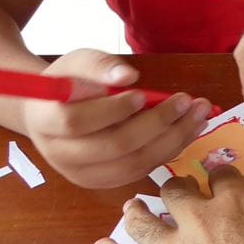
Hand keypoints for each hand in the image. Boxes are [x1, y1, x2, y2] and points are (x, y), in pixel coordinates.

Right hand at [21, 49, 212, 187]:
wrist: (56, 112)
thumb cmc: (69, 82)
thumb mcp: (78, 61)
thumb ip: (100, 66)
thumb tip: (128, 76)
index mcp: (44, 121)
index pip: (76, 122)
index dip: (111, 110)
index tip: (141, 94)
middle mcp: (61, 155)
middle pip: (114, 147)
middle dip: (157, 123)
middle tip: (188, 101)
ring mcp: (83, 174)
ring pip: (134, 164)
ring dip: (173, 139)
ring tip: (199, 114)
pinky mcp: (105, 181)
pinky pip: (142, 169)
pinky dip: (169, 150)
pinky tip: (189, 129)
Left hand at [91, 167, 243, 243]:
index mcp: (236, 200)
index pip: (220, 173)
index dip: (219, 173)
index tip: (218, 177)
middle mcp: (199, 218)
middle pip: (176, 190)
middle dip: (176, 188)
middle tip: (177, 192)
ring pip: (144, 221)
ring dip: (137, 211)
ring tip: (133, 207)